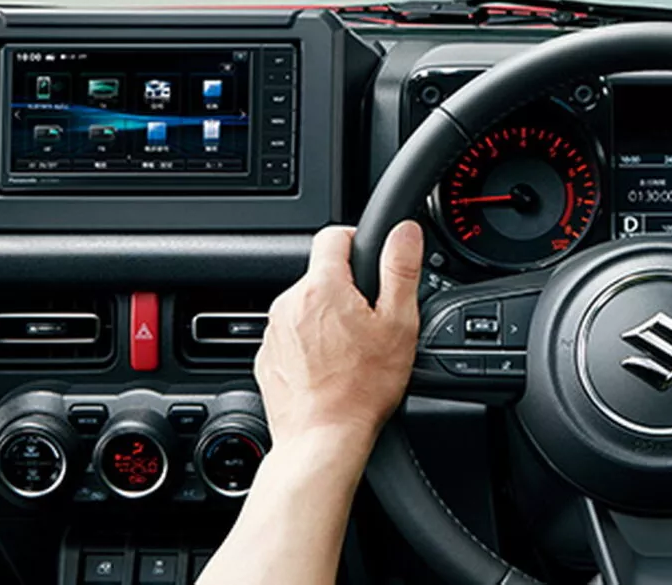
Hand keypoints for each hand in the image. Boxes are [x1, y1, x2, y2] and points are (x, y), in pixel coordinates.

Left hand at [254, 222, 422, 450]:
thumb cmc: (362, 389)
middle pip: (321, 275)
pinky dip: (310, 345)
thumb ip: (401, 269)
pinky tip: (332, 368)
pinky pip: (292, 337)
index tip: (372, 261)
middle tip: (371, 321)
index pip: (334, 235)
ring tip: (353, 350)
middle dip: (346, 289)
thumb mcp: (398, 323)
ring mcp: (274, 332)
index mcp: (323, 287)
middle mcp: (289, 303)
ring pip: (306, 307)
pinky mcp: (267, 358)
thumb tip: (404, 231)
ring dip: (327, 318)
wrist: (323, 439)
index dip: (357, 241)